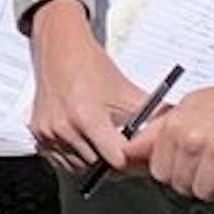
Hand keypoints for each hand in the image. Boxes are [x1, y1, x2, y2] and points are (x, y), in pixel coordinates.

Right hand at [24, 0, 146, 179]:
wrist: (58, 48)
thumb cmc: (90, 65)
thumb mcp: (125, 91)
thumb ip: (151, 116)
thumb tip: (175, 134)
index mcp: (86, 116)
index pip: (115, 160)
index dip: (131, 161)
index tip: (138, 157)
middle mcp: (64, 127)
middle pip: (98, 166)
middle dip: (114, 161)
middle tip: (124, 151)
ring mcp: (48, 132)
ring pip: (79, 166)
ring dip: (94, 161)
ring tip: (103, 142)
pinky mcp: (38, 133)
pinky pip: (61, 160)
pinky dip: (75, 156)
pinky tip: (84, 140)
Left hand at [141, 45, 213, 204]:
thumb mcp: (189, 106)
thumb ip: (160, 130)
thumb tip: (130, 150)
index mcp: (176, 124)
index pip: (157, 169)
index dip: (172, 173)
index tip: (182, 168)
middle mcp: (193, 137)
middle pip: (180, 184)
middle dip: (194, 181)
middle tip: (211, 166)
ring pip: (203, 192)